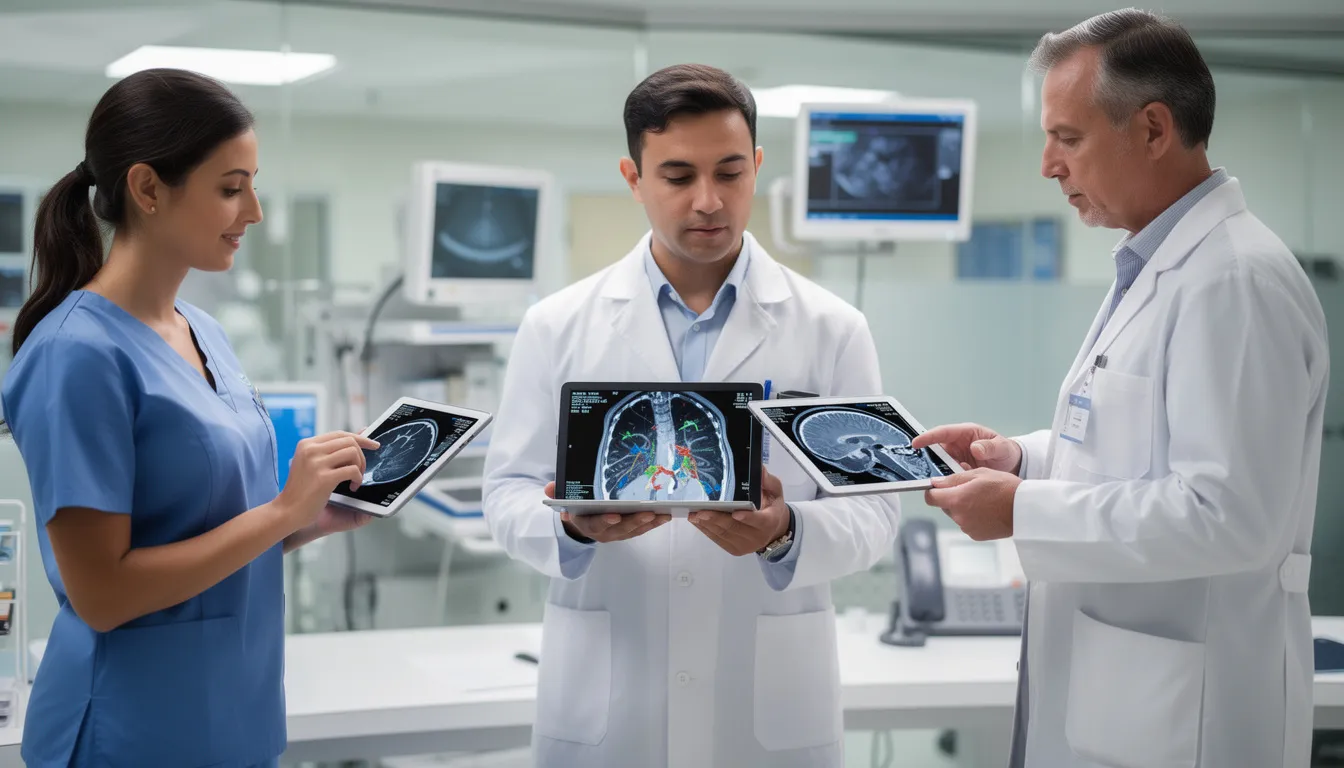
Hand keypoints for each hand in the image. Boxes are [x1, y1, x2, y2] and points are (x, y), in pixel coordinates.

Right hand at [276, 431, 379, 530]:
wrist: (287, 511)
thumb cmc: (302, 490)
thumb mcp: (313, 464)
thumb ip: (334, 450)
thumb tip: (362, 431)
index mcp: (307, 444)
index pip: (340, 434)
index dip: (360, 438)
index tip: (374, 445)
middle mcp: (310, 449)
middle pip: (349, 441)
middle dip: (361, 456)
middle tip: (361, 470)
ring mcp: (316, 463)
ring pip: (353, 453)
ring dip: (360, 467)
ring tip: (355, 479)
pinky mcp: (323, 478)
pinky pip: (352, 470)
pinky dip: (358, 479)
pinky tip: (353, 487)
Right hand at [545, 482, 670, 543]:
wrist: (580, 523)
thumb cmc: (575, 508)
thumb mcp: (564, 500)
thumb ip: (558, 493)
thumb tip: (550, 487)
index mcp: (586, 523)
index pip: (595, 523)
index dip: (605, 521)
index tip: (614, 516)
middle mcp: (602, 532)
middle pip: (620, 528)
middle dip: (634, 521)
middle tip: (647, 513)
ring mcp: (615, 533)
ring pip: (633, 530)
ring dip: (648, 523)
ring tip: (662, 514)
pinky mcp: (626, 532)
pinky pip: (640, 530)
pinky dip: (652, 524)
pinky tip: (663, 516)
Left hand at [690, 468, 789, 556]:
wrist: (774, 529)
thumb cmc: (771, 507)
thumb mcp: (775, 491)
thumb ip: (768, 481)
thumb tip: (760, 470)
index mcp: (770, 521)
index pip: (760, 520)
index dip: (748, 518)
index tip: (735, 513)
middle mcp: (758, 536)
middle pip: (735, 527)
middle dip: (717, 519)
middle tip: (701, 511)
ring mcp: (746, 545)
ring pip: (724, 534)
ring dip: (707, 525)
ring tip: (694, 514)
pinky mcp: (735, 549)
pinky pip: (719, 540)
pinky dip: (707, 530)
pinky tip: (697, 521)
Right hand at [912, 423, 1020, 473]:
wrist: (1013, 466)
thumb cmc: (1007, 452)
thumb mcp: (1002, 447)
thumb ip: (990, 447)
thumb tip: (975, 448)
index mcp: (966, 433)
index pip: (943, 433)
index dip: (928, 437)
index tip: (916, 443)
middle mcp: (957, 445)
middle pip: (937, 450)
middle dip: (927, 458)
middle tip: (919, 467)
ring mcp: (956, 458)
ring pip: (940, 464)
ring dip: (936, 472)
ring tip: (933, 481)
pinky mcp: (958, 470)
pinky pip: (947, 475)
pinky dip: (945, 481)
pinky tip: (946, 487)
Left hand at [923, 467, 1020, 540]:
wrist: (1026, 509)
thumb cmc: (1005, 488)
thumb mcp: (979, 474)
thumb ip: (954, 479)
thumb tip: (936, 483)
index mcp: (957, 500)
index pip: (930, 498)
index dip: (933, 491)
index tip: (940, 486)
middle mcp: (959, 517)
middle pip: (944, 506)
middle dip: (952, 497)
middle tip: (970, 489)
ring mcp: (967, 528)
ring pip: (956, 515)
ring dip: (963, 507)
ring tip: (983, 499)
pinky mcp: (976, 535)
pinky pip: (967, 524)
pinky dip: (972, 517)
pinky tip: (987, 510)